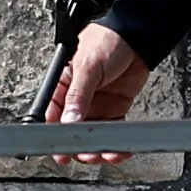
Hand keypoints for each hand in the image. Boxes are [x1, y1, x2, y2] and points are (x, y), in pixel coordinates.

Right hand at [44, 22, 148, 149]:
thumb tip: (69, 120)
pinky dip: (116, 143)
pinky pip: (112, 131)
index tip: (61, 152)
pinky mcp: (115, 110)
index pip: (53, 116)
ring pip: (92, 135)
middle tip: (87, 154)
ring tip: (104, 154)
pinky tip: (119, 150)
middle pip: (72, 131)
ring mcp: (96, 106)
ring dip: (98, 148)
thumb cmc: (108, 40)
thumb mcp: (88, 66)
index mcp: (62, 86)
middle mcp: (77, 99)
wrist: (137, 36)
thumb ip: (78, 95)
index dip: (56, 136)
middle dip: (79, 146)